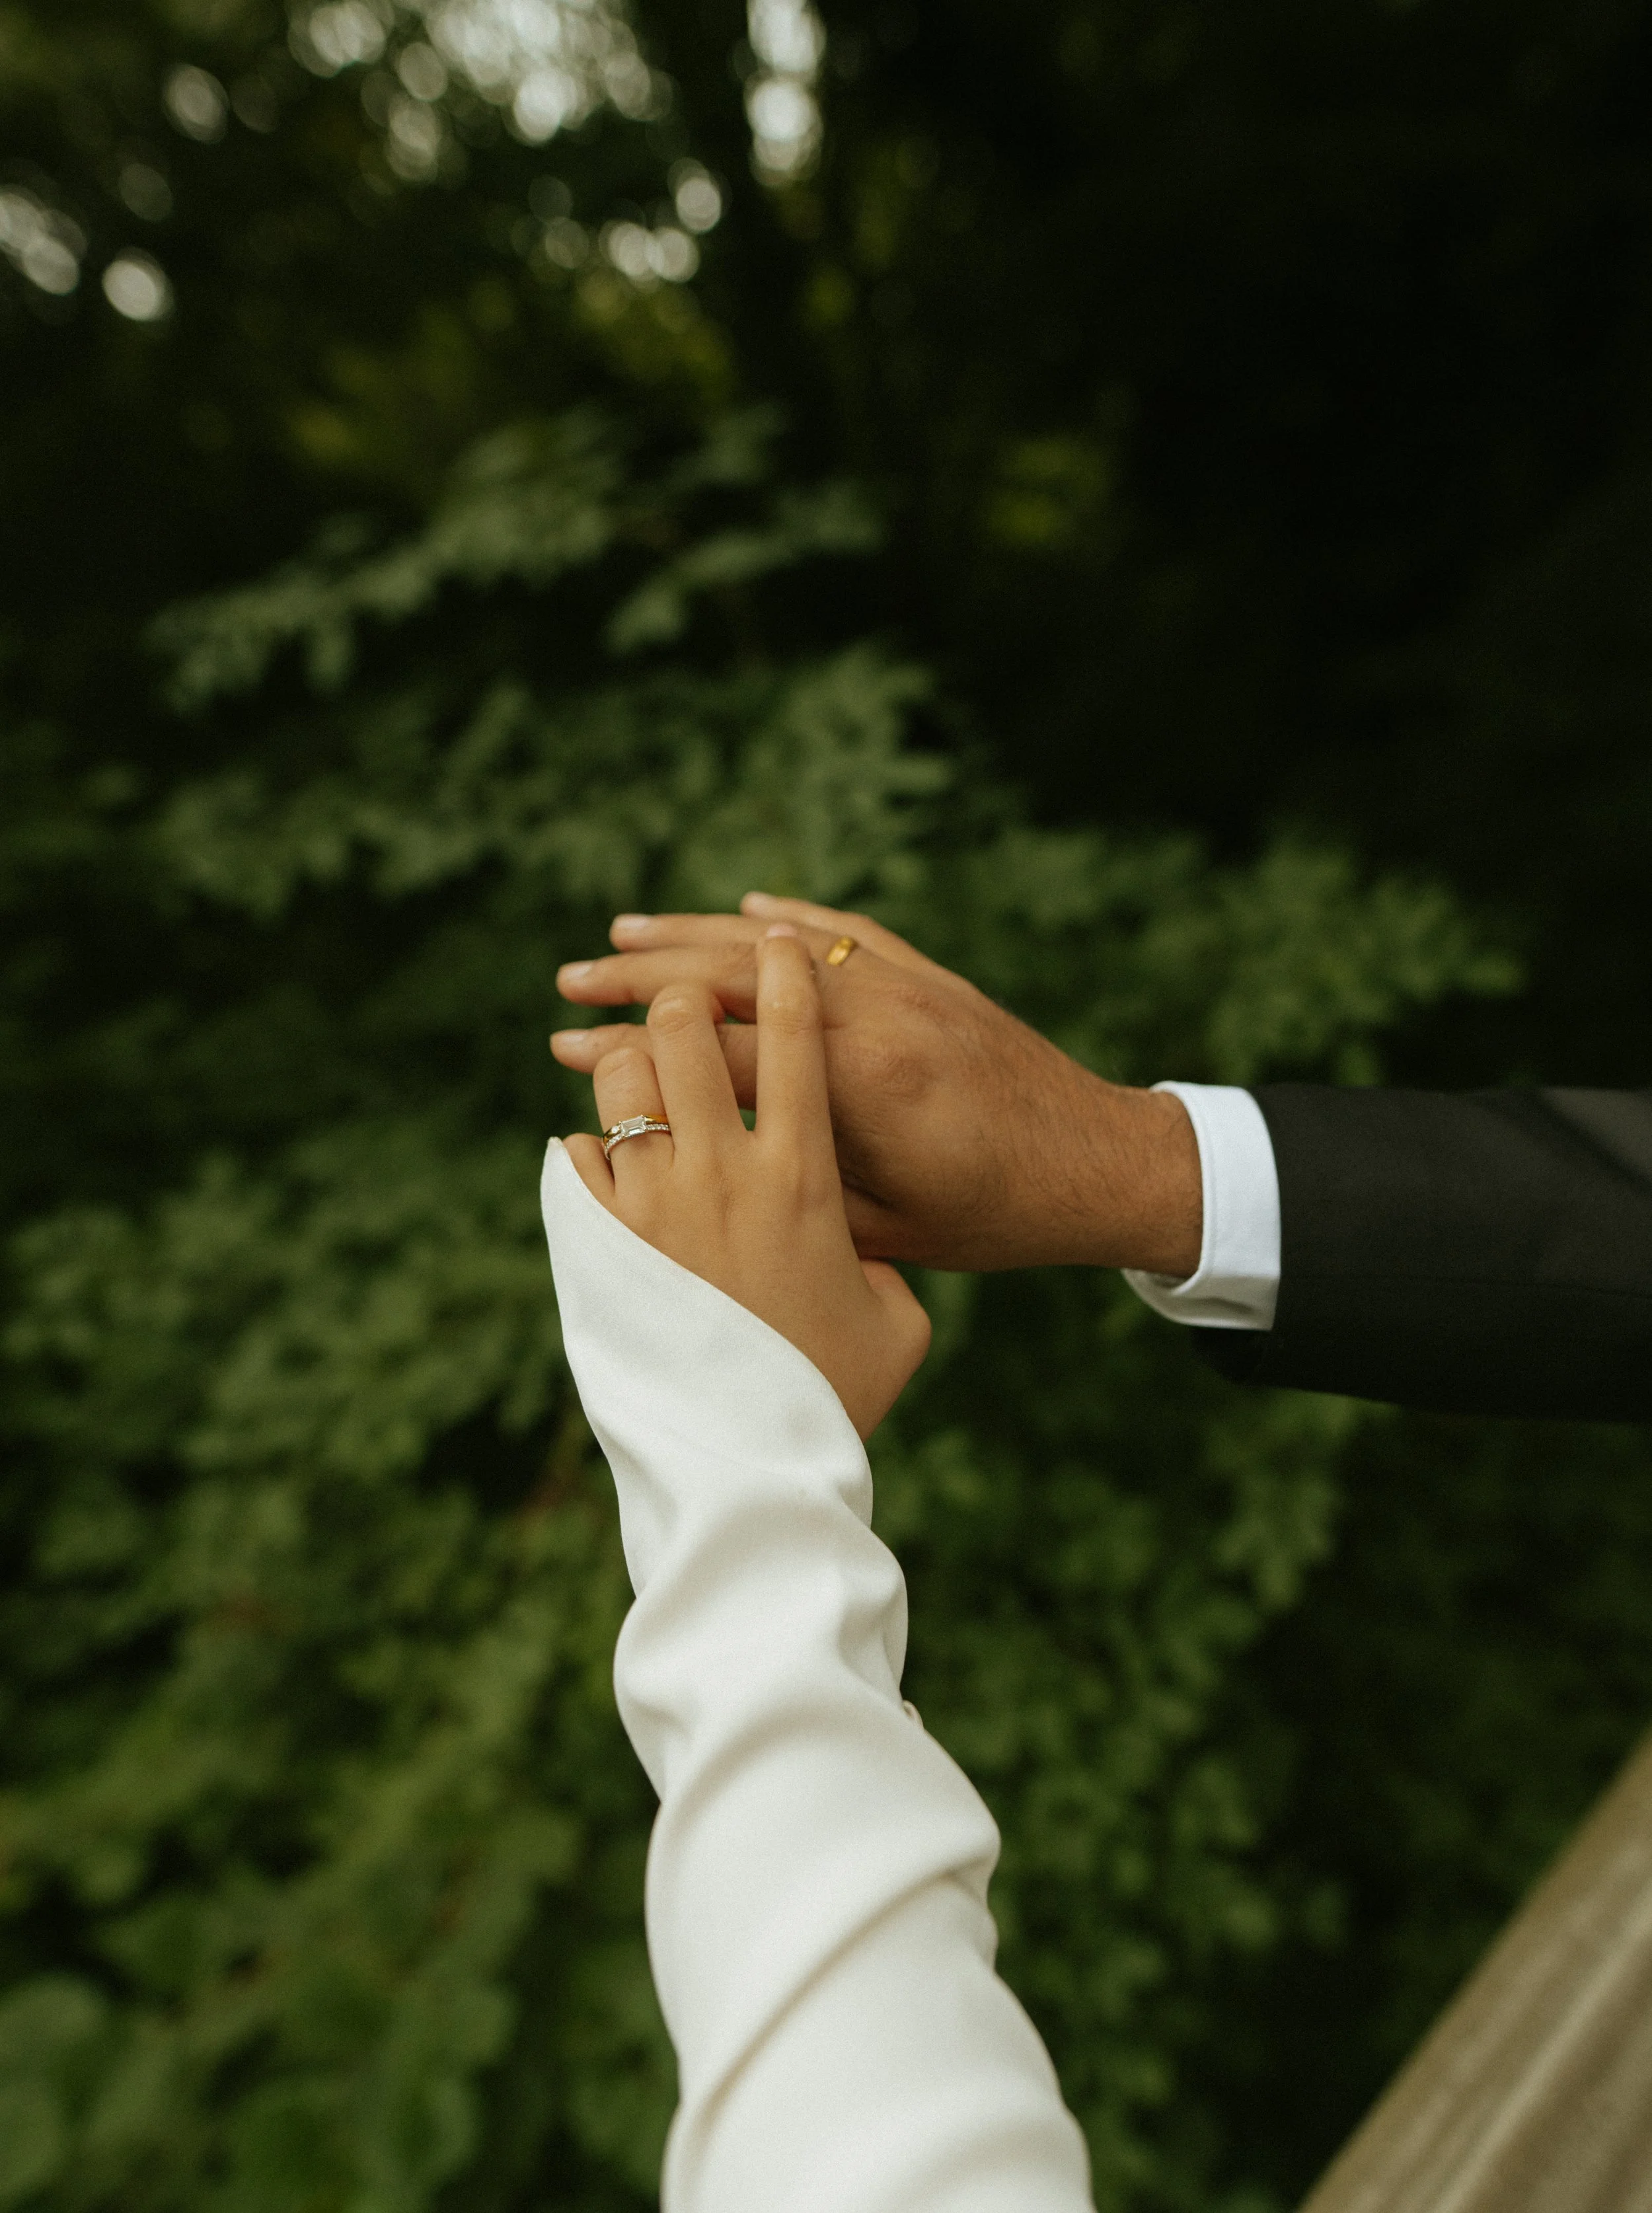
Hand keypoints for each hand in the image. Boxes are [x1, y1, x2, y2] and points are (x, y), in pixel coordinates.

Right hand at [554, 894, 1202, 1276]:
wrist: (1101, 1164)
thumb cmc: (991, 1218)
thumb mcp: (881, 1226)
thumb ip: (793, 1178)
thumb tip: (694, 1161)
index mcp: (854, 1085)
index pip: (714, 1050)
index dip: (629, 1048)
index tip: (562, 1045)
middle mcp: (874, 1015)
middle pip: (729, 977)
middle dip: (639, 977)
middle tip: (568, 980)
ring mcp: (905, 985)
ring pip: (778, 941)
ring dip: (695, 934)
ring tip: (622, 932)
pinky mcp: (932, 977)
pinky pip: (847, 930)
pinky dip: (789, 917)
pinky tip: (742, 909)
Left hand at [563, 927, 931, 1439]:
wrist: (752, 1465)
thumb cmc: (836, 1395)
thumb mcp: (896, 1321)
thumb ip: (883, 1260)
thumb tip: (864, 1241)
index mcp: (804, 1178)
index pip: (796, 1039)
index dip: (785, 976)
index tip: (778, 948)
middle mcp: (723, 1173)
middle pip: (685, 1029)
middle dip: (681, 1001)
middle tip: (687, 1007)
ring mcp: (654, 1207)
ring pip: (622, 1081)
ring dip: (630, 1064)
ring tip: (644, 1079)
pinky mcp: (601, 1246)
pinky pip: (576, 1158)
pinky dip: (589, 1148)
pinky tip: (608, 1164)